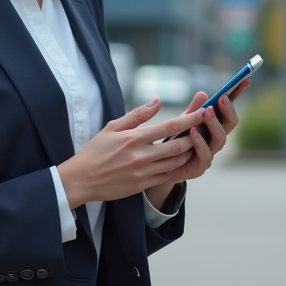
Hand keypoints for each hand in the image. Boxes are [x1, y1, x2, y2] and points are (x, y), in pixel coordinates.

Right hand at [56, 98, 207, 208]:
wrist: (81, 179)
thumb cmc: (95, 151)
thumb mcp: (112, 127)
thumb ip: (137, 115)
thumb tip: (156, 101)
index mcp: (134, 138)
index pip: (169, 126)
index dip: (189, 120)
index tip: (202, 112)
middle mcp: (141, 156)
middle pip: (178, 146)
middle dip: (194, 138)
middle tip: (204, 130)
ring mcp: (143, 172)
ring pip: (175, 162)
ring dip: (188, 153)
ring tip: (196, 144)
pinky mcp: (142, 185)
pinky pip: (166, 176)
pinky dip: (176, 168)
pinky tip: (181, 161)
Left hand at [145, 79, 249, 207]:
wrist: (161, 167)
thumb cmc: (175, 141)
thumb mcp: (182, 122)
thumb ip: (193, 110)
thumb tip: (203, 93)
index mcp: (214, 126)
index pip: (229, 109)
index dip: (237, 95)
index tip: (245, 81)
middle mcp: (216, 139)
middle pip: (230, 124)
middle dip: (228, 110)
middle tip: (222, 98)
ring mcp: (210, 153)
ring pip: (220, 139)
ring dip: (214, 124)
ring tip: (207, 112)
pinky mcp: (200, 166)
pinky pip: (205, 155)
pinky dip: (200, 142)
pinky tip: (193, 132)